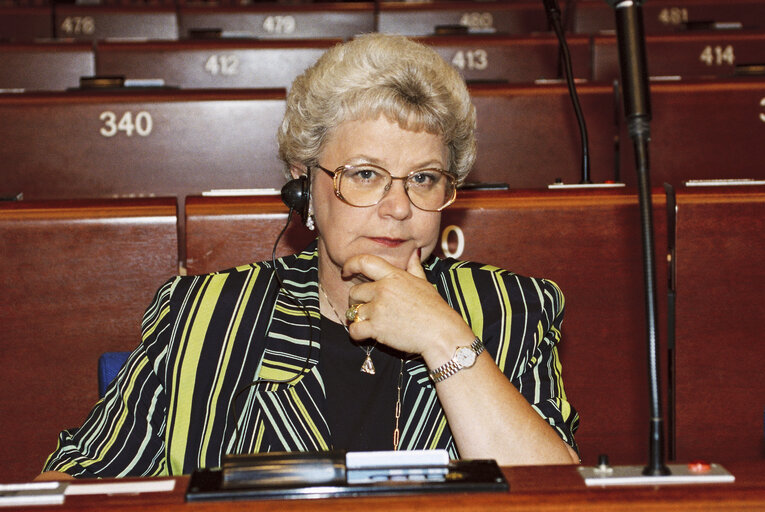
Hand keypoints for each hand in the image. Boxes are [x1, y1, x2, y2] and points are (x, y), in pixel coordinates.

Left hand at [342, 248, 473, 362]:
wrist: (441, 333)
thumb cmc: (435, 309)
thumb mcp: (425, 283)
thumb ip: (414, 268)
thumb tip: (414, 253)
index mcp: (394, 276)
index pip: (364, 262)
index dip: (350, 265)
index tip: (346, 272)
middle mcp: (383, 289)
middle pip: (354, 291)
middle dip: (356, 300)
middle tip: (366, 307)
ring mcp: (378, 308)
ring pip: (353, 311)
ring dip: (358, 317)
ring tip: (370, 322)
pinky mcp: (376, 328)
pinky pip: (354, 329)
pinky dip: (356, 333)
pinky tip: (365, 334)